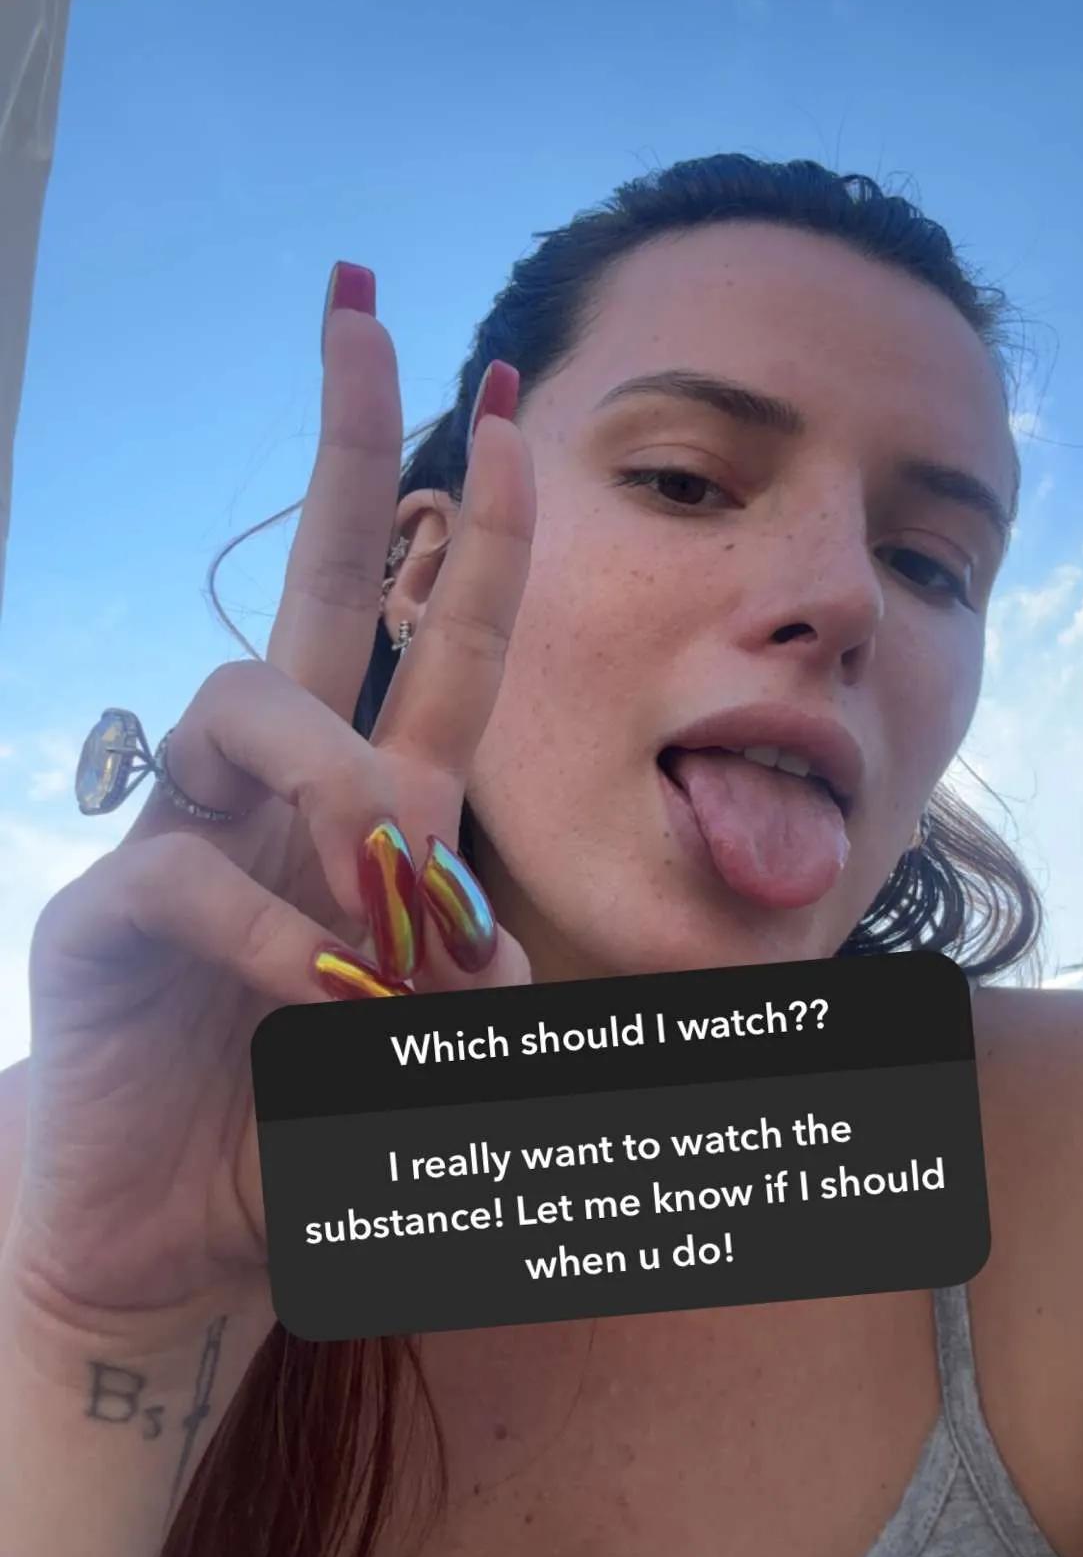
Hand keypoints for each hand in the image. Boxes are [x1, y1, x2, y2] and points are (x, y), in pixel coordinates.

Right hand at [9, 277, 534, 1349]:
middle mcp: (274, 794)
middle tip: (362, 311)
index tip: (505, 404)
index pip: (430, 636)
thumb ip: (479, 997)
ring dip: (344, 786)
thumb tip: (489, 944)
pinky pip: (194, 878)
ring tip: (393, 909)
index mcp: (364, 805)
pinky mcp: (102, 920)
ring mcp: (181, 839)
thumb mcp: (434, 1060)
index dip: (474, 528)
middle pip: (310, 582)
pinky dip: (280, 938)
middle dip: (343, 445)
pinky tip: (320, 1001)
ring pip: (248, 702)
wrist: (168, 1245)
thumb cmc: (306, 1130)